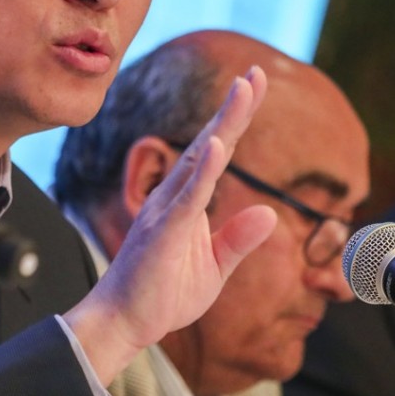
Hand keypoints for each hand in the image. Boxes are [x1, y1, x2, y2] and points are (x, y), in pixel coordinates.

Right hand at [62, 66, 277, 384]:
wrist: (125, 321)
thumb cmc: (162, 294)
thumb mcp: (213, 266)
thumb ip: (238, 239)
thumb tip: (270, 213)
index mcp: (187, 202)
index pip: (217, 153)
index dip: (236, 119)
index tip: (254, 84)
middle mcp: (174, 197)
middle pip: (210, 143)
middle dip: (235, 108)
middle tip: (256, 73)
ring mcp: (167, 211)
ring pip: (200, 160)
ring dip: (223, 125)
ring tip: (242, 92)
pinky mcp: (163, 231)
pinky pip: (187, 197)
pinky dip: (203, 170)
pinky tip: (217, 147)